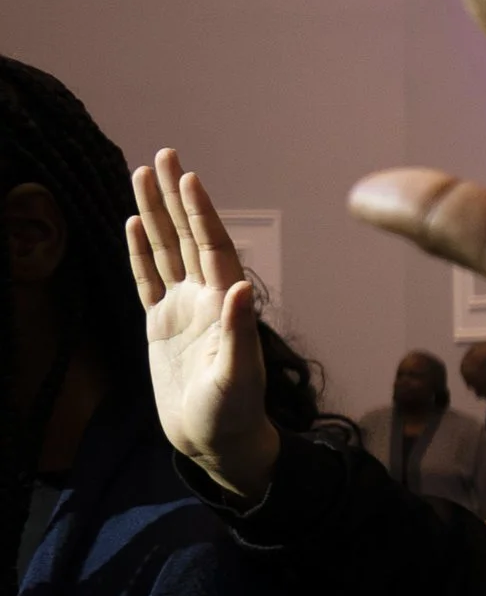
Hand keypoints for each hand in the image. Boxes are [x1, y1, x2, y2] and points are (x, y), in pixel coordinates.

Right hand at [128, 151, 281, 499]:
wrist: (215, 441)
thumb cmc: (233, 415)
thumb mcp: (237, 378)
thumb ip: (238, 334)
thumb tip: (238, 290)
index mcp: (227, 306)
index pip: (213, 248)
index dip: (202, 213)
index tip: (188, 177)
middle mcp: (207, 299)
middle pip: (188, 237)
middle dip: (175, 197)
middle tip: (163, 154)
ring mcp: (183, 309)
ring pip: (166, 250)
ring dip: (157, 213)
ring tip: (142, 174)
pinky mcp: (162, 325)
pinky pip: (149, 279)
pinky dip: (142, 252)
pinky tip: (136, 224)